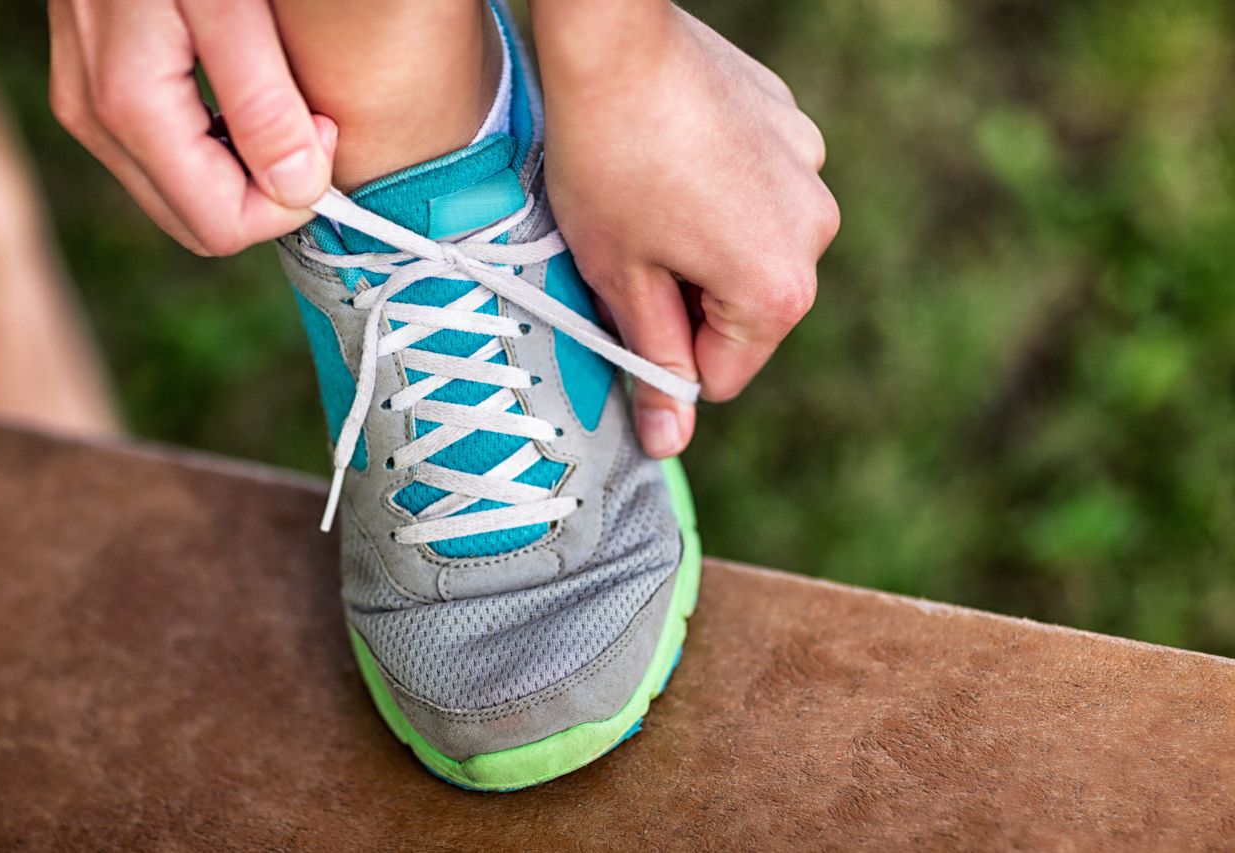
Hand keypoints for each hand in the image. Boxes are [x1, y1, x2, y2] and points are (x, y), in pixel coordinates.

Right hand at [47, 0, 336, 255]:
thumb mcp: (232, 6)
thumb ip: (263, 103)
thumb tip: (297, 189)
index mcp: (130, 108)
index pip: (222, 225)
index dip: (288, 196)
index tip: (321, 127)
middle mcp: (98, 121)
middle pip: (200, 222)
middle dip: (269, 191)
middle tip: (307, 120)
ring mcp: (92, 108)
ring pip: (184, 196)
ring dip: (247, 168)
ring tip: (280, 101)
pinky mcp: (100, 91)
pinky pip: (170, 158)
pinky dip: (221, 146)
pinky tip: (248, 96)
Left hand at [532, 4, 838, 456]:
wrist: (616, 39)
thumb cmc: (608, 162)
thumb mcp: (621, 280)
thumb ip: (654, 364)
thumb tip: (669, 445)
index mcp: (778, 288)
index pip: (721, 376)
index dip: (663, 355)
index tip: (626, 305)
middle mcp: (816, 234)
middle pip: (744, 314)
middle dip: (686, 299)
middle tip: (631, 246)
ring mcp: (811, 174)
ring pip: (749, 251)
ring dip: (703, 246)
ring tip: (651, 198)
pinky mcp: (795, 128)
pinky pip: (757, 192)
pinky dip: (719, 193)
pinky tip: (674, 158)